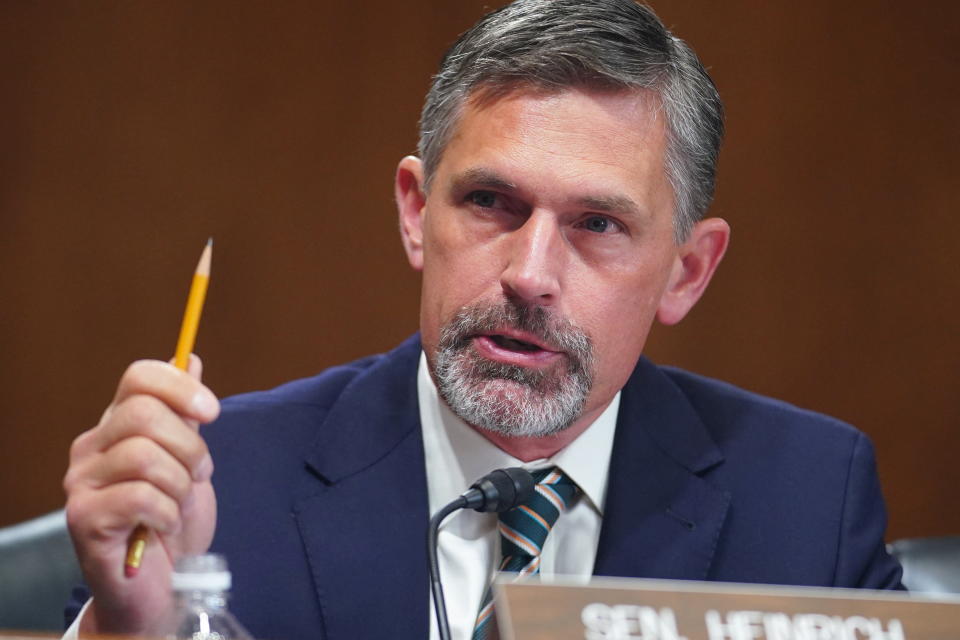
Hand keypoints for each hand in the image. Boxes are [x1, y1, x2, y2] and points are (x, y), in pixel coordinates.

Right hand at [63, 356, 219, 634]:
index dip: (180, 386)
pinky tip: (165, 526)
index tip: (211, 412)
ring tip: (180, 505)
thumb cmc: (173, 522)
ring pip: (144, 456)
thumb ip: (186, 415)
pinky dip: (168, 512)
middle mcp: (91, 448)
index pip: (138, 377)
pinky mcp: (83, 519)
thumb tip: (191, 359)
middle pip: (142, 414)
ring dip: (180, 484)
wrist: (163, 584)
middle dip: (189, 446)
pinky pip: (140, 497)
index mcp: (117, 425)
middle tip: (199, 474)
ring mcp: (81, 483)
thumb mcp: (190, 461)